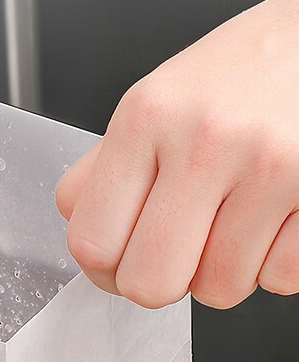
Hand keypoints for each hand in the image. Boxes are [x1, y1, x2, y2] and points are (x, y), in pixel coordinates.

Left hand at [55, 0, 298, 307]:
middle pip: (149, 282)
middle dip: (162, 282)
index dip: (104, 271)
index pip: (92, 241)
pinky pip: (280, 280)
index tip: (121, 263)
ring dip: (225, 271)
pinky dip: (276, 263)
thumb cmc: (243, 71)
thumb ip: (111, 166)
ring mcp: (269, 167)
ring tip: (236, 222)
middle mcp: (204, 139)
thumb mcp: (160, 99)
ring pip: (218, 290)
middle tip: (178, 253)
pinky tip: (277, 218)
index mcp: (147, 116)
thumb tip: (82, 231)